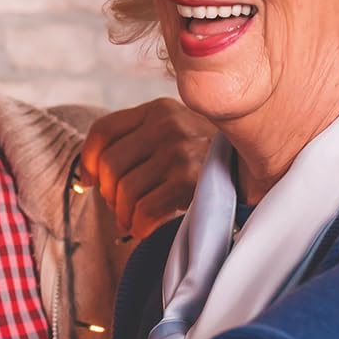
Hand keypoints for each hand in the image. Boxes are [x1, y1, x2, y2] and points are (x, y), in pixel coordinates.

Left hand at [81, 97, 214, 238]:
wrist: (252, 169)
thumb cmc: (202, 157)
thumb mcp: (172, 133)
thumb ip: (135, 142)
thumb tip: (89, 177)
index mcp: (158, 110)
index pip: (103, 130)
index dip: (87, 159)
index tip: (88, 181)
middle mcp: (167, 125)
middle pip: (109, 164)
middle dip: (108, 193)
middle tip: (117, 207)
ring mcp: (180, 152)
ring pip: (124, 190)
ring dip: (122, 213)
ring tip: (130, 219)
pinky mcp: (191, 180)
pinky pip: (144, 209)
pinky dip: (138, 225)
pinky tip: (143, 228)